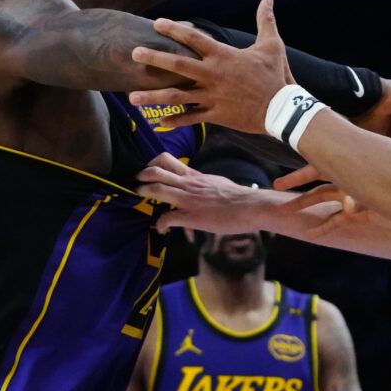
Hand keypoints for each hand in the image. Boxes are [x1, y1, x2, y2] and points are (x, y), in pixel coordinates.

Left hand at [130, 0, 292, 132]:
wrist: (283, 109)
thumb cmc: (276, 76)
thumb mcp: (272, 46)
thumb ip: (265, 21)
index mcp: (223, 56)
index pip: (194, 39)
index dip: (174, 29)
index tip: (156, 23)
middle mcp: (213, 75)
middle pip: (177, 66)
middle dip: (153, 59)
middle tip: (134, 53)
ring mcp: (212, 97)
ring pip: (177, 97)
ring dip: (153, 97)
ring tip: (132, 98)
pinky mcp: (216, 115)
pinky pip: (191, 118)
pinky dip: (175, 121)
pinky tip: (159, 123)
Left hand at [136, 153, 284, 233]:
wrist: (251, 206)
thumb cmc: (239, 197)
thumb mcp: (218, 183)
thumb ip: (204, 183)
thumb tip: (200, 187)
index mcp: (195, 176)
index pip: (168, 161)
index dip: (153, 164)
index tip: (148, 170)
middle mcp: (189, 184)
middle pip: (157, 170)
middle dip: (142, 175)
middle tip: (138, 181)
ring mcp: (189, 200)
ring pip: (157, 189)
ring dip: (144, 192)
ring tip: (141, 196)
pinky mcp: (191, 216)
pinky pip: (167, 218)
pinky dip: (160, 224)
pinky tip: (161, 228)